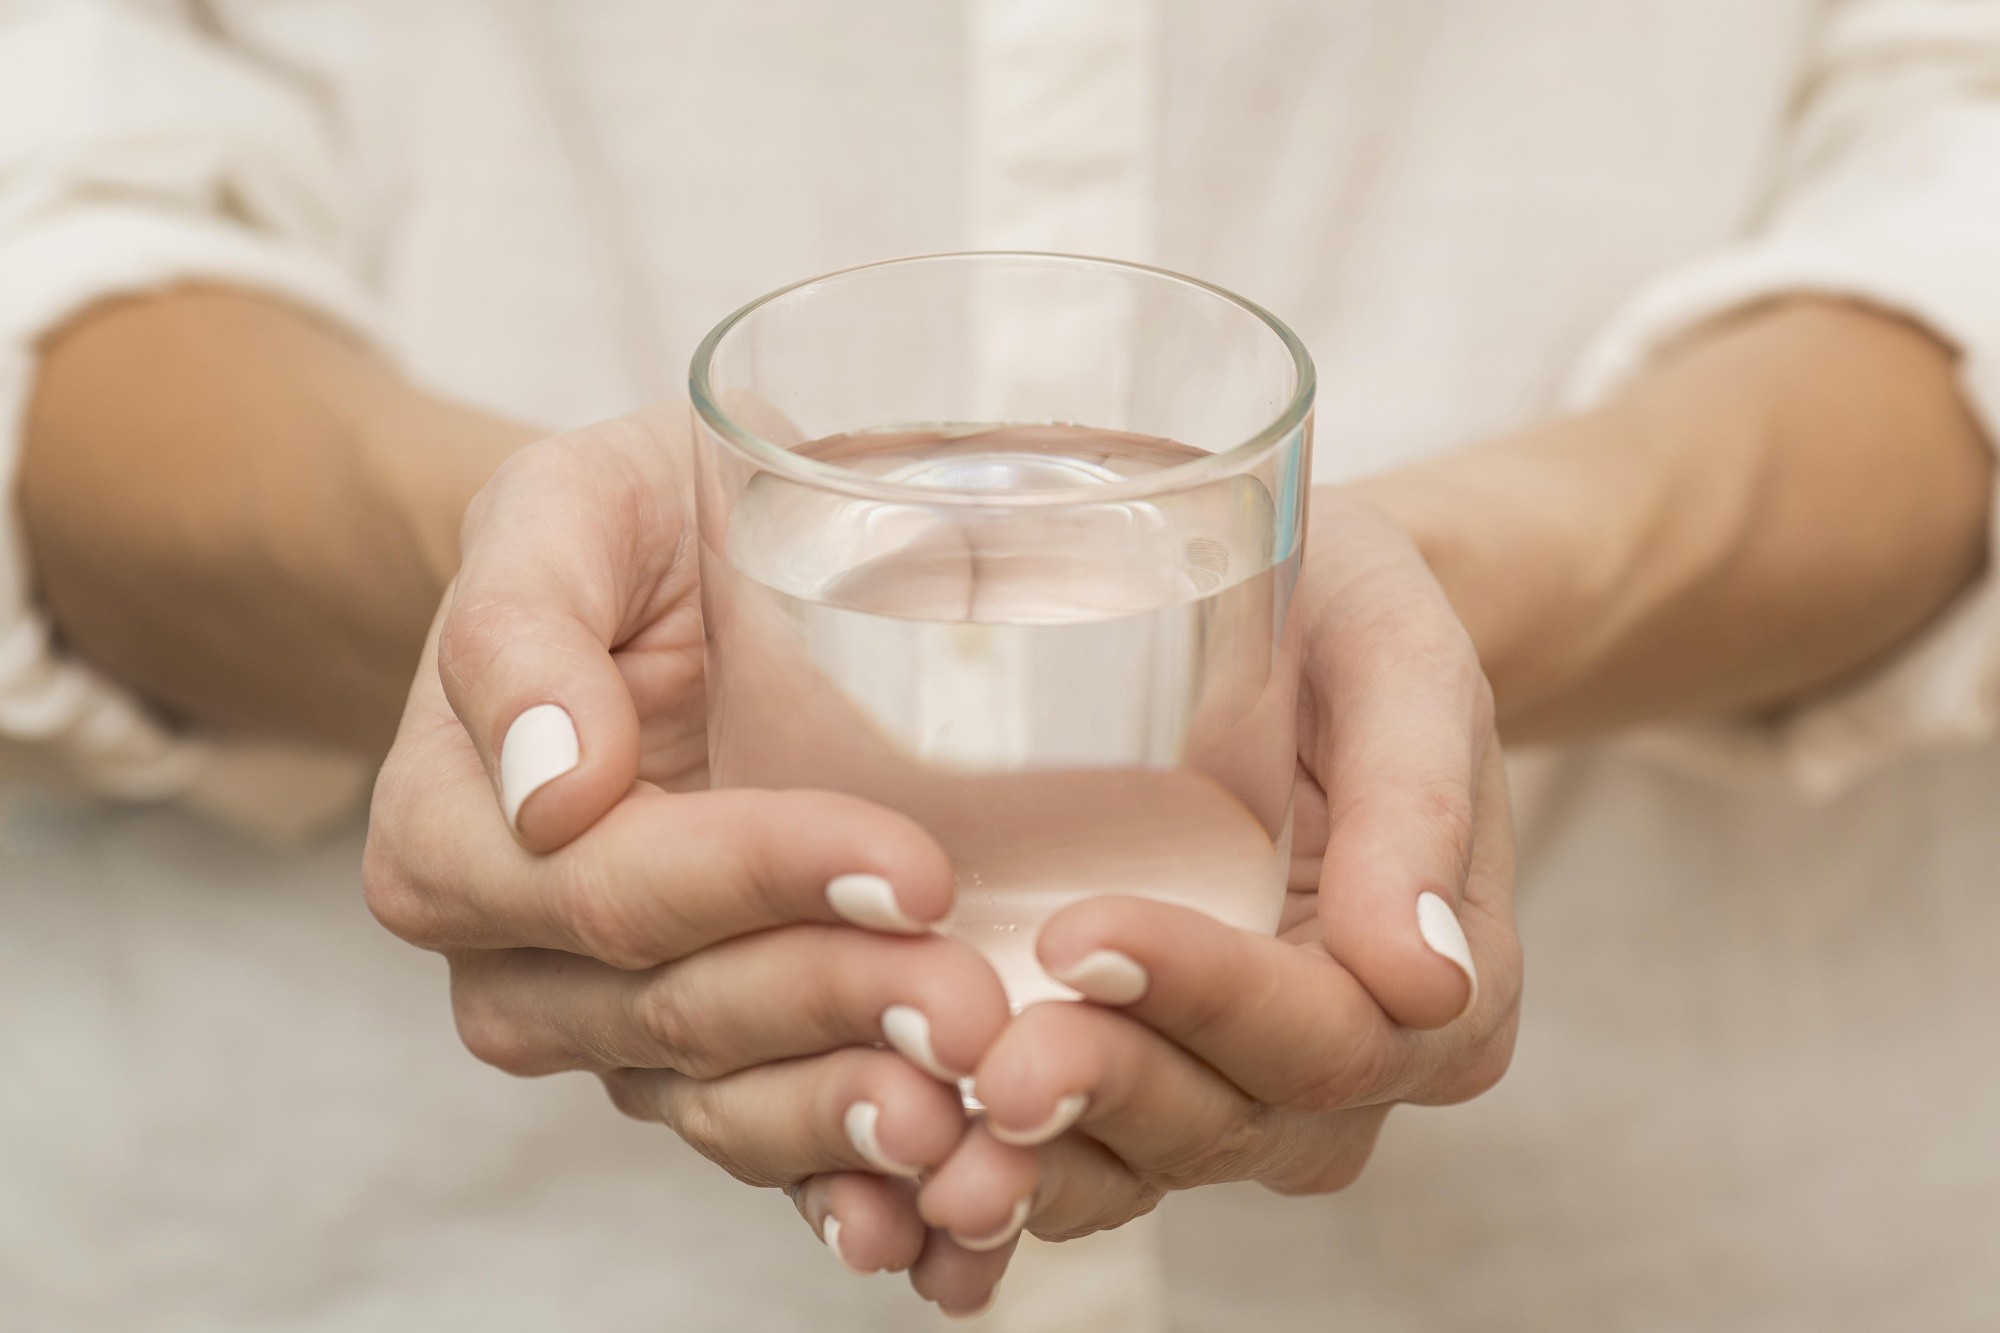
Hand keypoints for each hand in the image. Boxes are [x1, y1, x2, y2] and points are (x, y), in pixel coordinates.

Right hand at [361, 410, 1022, 1311]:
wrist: (670, 583)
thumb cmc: (625, 530)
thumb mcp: (565, 509)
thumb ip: (521, 627)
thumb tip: (548, 784)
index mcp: (457, 837)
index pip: (617, 889)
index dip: (762, 886)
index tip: (912, 869)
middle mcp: (523, 961)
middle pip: (681, 1014)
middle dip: (835, 1014)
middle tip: (974, 1010)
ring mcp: (616, 1028)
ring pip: (726, 1105)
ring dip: (849, 1129)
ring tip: (970, 1129)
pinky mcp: (709, 1061)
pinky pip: (770, 1149)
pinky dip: (855, 1196)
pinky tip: (946, 1225)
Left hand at [823, 494, 1520, 1278]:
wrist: (1287, 625)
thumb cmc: (1347, 618)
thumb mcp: (1399, 663)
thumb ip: (1417, 800)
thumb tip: (1426, 982)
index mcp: (1442, 994)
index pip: (1328, 1034)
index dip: (1207, 1000)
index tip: (1076, 937)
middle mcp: (1350, 1069)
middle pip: (1233, 1121)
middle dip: (1109, 1093)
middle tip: (990, 1066)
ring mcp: (1245, 1091)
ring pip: (1150, 1164)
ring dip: (1044, 1166)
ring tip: (932, 1137)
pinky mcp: (1151, 1082)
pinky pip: (1089, 1160)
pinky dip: (1010, 1175)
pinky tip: (914, 1175)